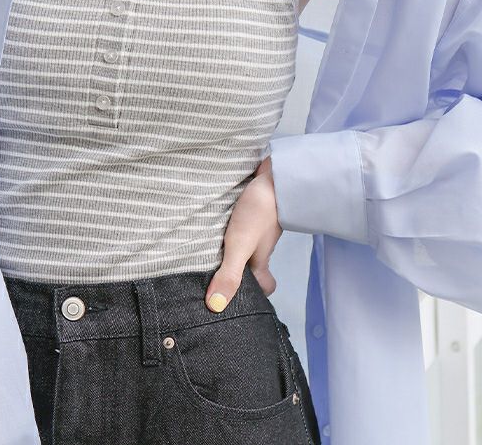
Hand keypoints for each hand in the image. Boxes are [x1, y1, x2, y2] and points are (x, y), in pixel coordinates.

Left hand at [204, 155, 282, 311]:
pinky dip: (230, 219)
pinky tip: (212, 215)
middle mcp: (260, 243)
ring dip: (230, 240)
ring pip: (245, 239)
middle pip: (251, 261)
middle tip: (213, 269)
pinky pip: (241, 218)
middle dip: (236, 266)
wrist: (277, 173)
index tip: (238, 298)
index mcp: (260, 258)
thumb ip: (229, 273)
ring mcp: (258, 223)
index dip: (256, 293)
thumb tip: (215, 307)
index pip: (264, 283)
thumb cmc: (261, 211)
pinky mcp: (252, 204)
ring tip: (204, 243)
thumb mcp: (241, 244)